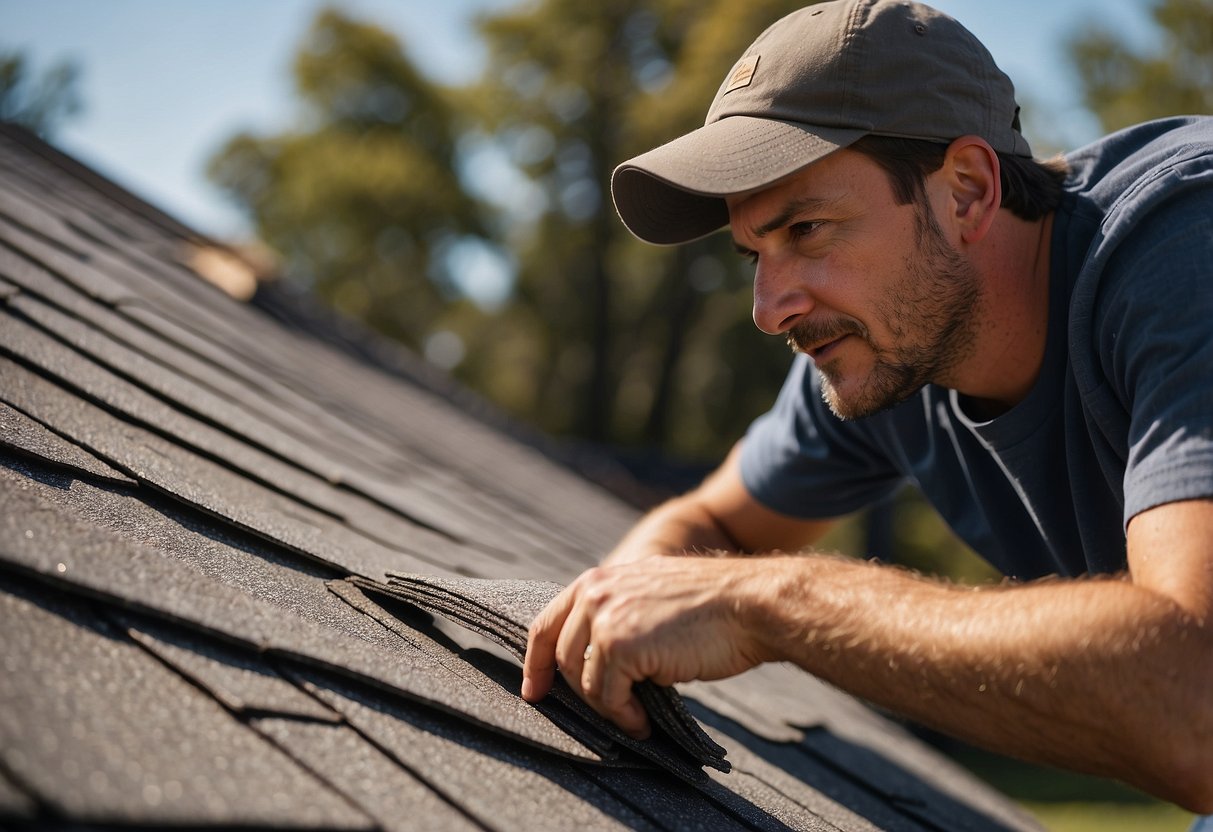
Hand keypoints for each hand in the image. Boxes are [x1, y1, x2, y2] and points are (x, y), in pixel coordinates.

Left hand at [521, 555, 768, 737]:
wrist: (747, 604)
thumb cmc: (711, 608)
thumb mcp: (651, 597)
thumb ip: (619, 615)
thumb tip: (596, 659)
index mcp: (600, 579)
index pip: (547, 623)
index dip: (536, 662)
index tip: (534, 691)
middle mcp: (595, 593)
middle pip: (562, 657)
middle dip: (579, 693)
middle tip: (608, 714)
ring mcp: (605, 617)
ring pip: (583, 681)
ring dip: (608, 707)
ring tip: (635, 716)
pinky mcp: (620, 644)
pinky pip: (607, 696)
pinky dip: (624, 717)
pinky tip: (643, 721)